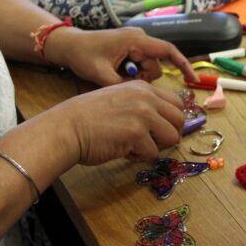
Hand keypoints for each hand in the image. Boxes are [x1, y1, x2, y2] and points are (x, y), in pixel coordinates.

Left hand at [47, 27, 196, 85]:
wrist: (67, 45)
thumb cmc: (82, 56)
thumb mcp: (100, 74)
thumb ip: (123, 86)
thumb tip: (142, 97)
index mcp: (135, 40)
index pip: (168, 51)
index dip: (183, 65)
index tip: (193, 81)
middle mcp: (139, 38)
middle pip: (155, 65)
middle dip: (143, 78)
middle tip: (120, 80)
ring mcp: (135, 42)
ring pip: (148, 67)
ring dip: (137, 77)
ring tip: (115, 76)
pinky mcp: (131, 47)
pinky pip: (141, 64)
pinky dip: (132, 73)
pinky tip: (117, 73)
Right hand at [51, 80, 184, 163]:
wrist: (66, 127)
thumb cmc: (89, 118)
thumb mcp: (120, 99)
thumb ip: (143, 105)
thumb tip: (166, 123)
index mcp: (143, 88)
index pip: (176, 103)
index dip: (172, 121)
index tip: (161, 131)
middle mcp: (146, 98)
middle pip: (180, 120)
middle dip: (170, 135)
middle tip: (153, 143)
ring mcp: (143, 115)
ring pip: (172, 137)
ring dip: (157, 147)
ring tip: (137, 147)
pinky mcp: (137, 134)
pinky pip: (153, 153)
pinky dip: (140, 157)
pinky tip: (124, 151)